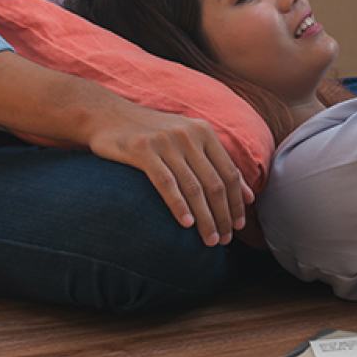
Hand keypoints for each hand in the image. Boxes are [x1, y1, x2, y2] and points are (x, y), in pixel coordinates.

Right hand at [84, 101, 250, 246]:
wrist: (107, 115)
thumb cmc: (151, 133)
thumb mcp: (187, 139)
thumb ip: (216, 162)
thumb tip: (249, 196)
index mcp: (204, 132)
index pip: (229, 173)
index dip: (237, 202)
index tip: (239, 226)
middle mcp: (189, 135)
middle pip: (214, 183)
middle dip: (223, 215)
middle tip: (224, 240)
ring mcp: (166, 142)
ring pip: (194, 187)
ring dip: (205, 218)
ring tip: (209, 240)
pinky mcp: (143, 150)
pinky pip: (166, 183)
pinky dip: (179, 205)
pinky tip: (186, 224)